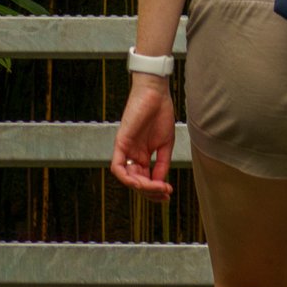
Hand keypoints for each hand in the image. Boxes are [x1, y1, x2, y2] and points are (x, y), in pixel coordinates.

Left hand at [111, 77, 174, 197]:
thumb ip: (162, 164)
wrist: (156, 93)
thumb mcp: (165, 144)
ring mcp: (126, 150)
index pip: (145, 180)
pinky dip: (127, 178)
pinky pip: (117, 167)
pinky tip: (141, 182)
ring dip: (142, 187)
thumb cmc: (161, 113)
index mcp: (142, 156)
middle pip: (136, 182)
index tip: (169, 193)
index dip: (155, 191)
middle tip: (165, 193)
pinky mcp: (120, 142)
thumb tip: (160, 183)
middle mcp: (132, 155)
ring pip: (127, 179)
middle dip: (150, 192)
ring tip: (157, 187)